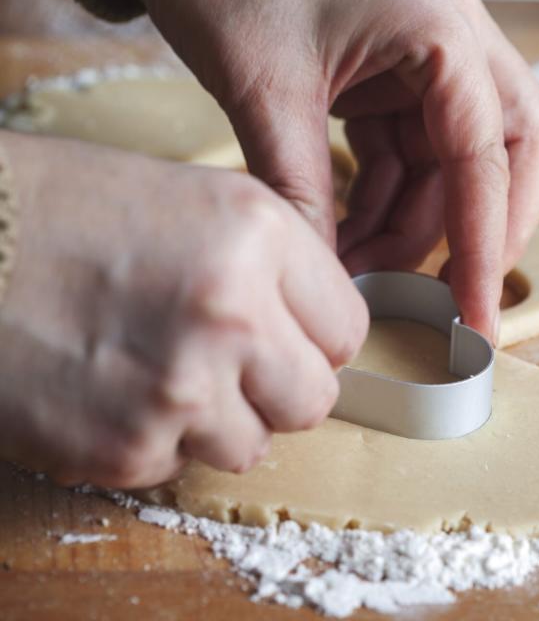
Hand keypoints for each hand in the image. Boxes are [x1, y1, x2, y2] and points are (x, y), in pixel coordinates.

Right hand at [0, 132, 367, 487]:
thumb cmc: (62, 211)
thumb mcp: (194, 199)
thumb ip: (276, 266)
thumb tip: (321, 329)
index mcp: (258, 235)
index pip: (349, 328)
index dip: (316, 336)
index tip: (288, 335)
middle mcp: (232, 314)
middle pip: (316, 398)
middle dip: (279, 388)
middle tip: (231, 363)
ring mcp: (180, 390)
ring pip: (252, 444)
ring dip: (217, 420)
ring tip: (157, 369)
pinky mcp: (126, 449)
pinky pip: (180, 465)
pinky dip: (154, 439)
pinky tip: (110, 388)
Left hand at [134, 0, 538, 339]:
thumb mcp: (265, 83)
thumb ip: (300, 184)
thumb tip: (325, 273)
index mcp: (442, 30)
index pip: (486, 156)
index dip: (485, 247)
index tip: (479, 319)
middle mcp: (453, 41)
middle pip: (506, 153)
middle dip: (481, 230)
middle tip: (449, 299)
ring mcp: (426, 56)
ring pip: (452, 161)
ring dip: (413, 223)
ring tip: (359, 272)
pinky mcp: (391, 70)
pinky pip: (408, 150)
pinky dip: (384, 198)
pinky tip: (347, 235)